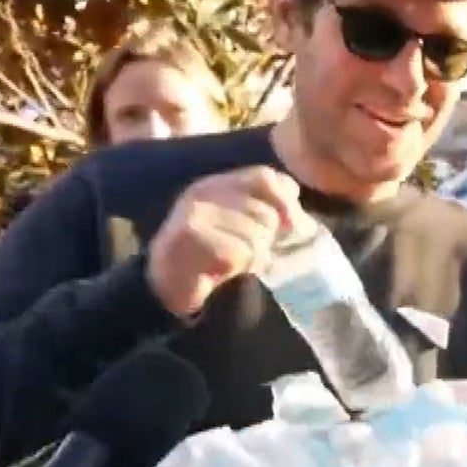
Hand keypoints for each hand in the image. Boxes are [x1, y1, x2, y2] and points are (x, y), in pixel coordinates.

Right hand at [147, 166, 300, 318]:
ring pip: (256, 233)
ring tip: (238, 264)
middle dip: (268, 238)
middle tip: (255, 255)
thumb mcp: (241, 227)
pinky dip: (242, 266)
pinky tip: (227, 273)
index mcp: (218, 184)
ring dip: (255, 256)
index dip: (285, 201)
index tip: (291, 227)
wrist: (168, 289)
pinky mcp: (188, 238)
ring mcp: (193, 214)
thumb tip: (299, 218)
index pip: (264, 177)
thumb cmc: (211, 258)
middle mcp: (203, 192)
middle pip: (264, 211)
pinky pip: (239, 252)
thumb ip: (267, 211)